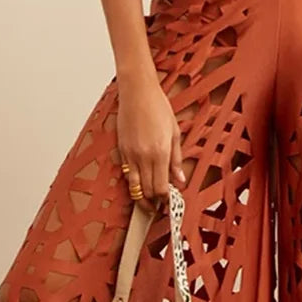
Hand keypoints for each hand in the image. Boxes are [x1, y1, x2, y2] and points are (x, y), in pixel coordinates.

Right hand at [116, 72, 185, 211]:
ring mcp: (130, 154)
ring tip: (148, 203)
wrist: (137, 92)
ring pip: (133, 186)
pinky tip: (139, 185)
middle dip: (152, 203)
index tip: (169, 204)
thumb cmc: (158, 107)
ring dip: (140, 197)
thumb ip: (177, 159)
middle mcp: (143, 156)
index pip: (161, 187)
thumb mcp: (175, 133)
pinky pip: (126, 173)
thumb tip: (180, 180)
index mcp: (160, 152)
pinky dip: (133, 182)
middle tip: (159, 208)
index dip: (164, 200)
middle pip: (146, 190)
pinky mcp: (121, 150)